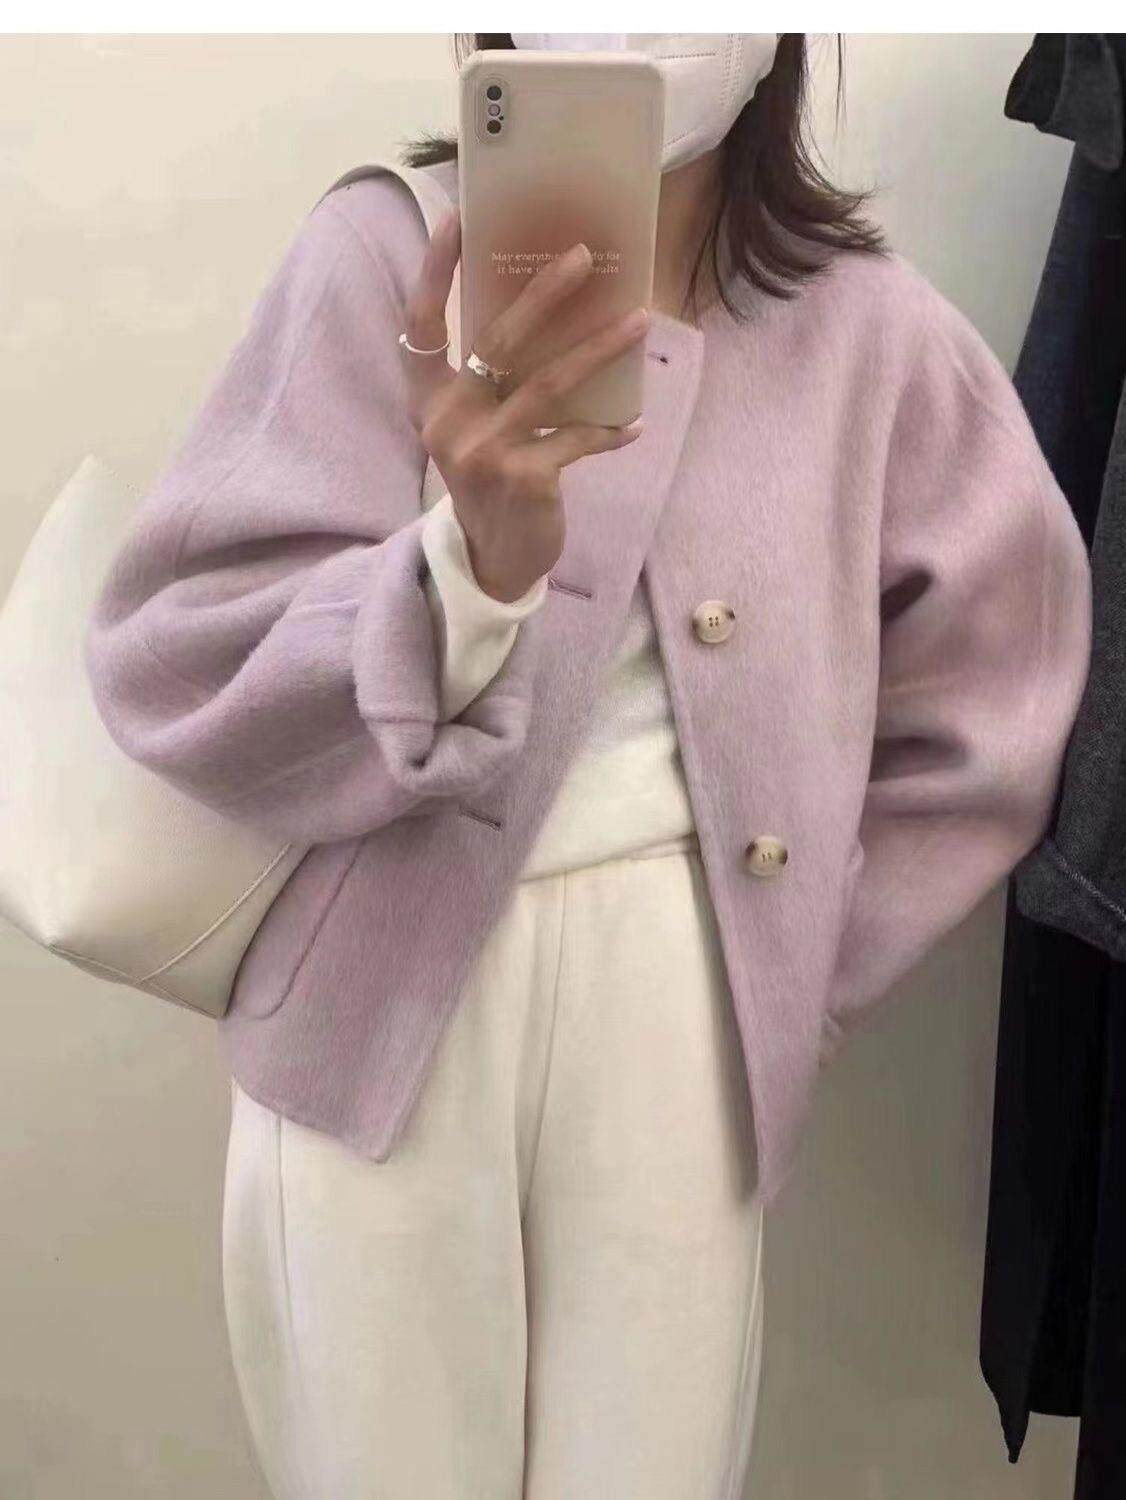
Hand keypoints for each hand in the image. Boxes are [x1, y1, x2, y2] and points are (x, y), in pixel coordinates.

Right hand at [399, 209, 647, 601]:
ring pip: (548, 384)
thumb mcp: (475, 428)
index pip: (422, 324)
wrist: (495, 557)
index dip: (433, 272)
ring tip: (640, 320)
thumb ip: (491, 381)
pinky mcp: (523, 479)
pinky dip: (609, 432)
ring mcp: (484, 451)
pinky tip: (635, 423)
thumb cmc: (490, 480)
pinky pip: (576, 440)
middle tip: (582, 254)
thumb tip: (547, 313)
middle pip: (496, 342)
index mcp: (430, 401)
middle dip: (543, 294)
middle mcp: (448, 422)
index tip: (454, 218)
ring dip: (599, 349)